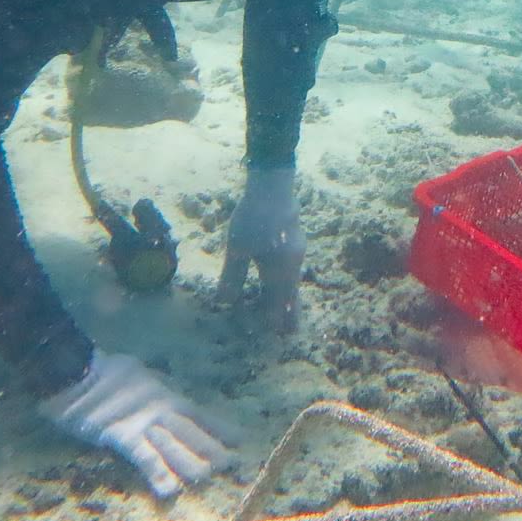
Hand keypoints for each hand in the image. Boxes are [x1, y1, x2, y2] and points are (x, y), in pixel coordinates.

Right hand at [41, 350, 234, 497]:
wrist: (77, 373)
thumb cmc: (105, 374)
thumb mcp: (140, 376)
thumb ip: (156, 390)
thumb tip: (167, 399)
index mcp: (166, 395)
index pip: (199, 413)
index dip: (219, 426)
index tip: (241, 438)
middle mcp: (161, 408)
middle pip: (191, 430)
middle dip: (210, 447)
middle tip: (232, 464)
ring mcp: (143, 422)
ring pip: (172, 444)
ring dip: (190, 462)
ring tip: (207, 478)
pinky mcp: (122, 435)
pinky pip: (143, 457)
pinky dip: (157, 473)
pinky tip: (169, 490)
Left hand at [221, 166, 305, 324]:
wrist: (273, 184)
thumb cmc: (253, 217)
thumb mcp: (238, 249)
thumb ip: (232, 277)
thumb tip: (224, 303)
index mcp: (280, 270)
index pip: (278, 301)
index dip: (275, 318)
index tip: (275, 336)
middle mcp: (293, 264)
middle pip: (291, 294)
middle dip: (289, 313)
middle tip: (291, 334)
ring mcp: (296, 251)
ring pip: (292, 281)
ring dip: (288, 298)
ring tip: (287, 312)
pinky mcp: (294, 241)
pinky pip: (292, 270)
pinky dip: (287, 283)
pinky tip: (281, 282)